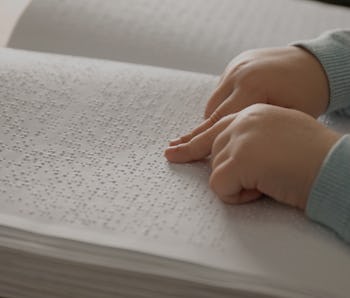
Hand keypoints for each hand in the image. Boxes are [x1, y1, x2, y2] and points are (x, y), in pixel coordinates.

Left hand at [165, 104, 340, 209]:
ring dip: (240, 183)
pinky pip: (220, 186)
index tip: (176, 147)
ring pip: (217, 170)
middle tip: (189, 158)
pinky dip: (238, 196)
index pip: (216, 126)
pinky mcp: (239, 158)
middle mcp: (244, 120)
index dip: (195, 140)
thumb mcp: (280, 136)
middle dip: (217, 165)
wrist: (336, 165)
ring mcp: (240, 137)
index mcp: (254, 113)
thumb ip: (253, 139)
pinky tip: (262, 189)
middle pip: (212, 149)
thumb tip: (233, 156)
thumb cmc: (314, 156)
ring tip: (269, 180)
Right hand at [170, 46, 328, 145]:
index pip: (218, 122)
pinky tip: (226, 115)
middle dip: (193, 135)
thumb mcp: (286, 118)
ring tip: (204, 138)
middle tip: (172, 149)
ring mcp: (235, 67)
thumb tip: (229, 146)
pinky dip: (221, 104)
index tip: (181, 153)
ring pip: (213, 102)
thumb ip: (254, 131)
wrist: (313, 63)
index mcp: (252, 87)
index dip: (198, 142)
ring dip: (212, 120)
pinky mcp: (235, 64)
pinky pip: (220, 91)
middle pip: (210, 113)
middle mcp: (239, 74)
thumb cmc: (306, 95)